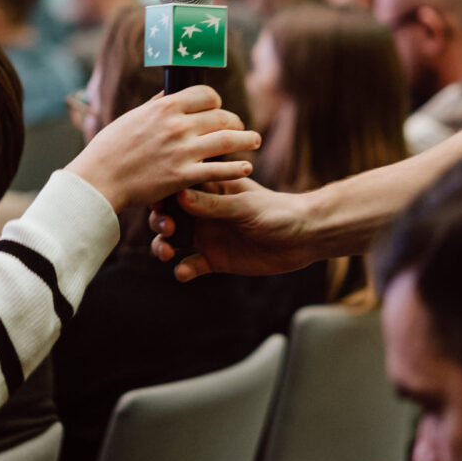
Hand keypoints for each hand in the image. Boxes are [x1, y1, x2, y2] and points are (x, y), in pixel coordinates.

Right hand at [66, 85, 260, 211]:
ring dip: (246, 139)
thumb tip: (167, 94)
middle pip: (222, 115)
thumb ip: (155, 106)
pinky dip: (237, 168)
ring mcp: (182, 151)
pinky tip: (246, 167)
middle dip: (234, 121)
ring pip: (228, 139)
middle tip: (239, 127)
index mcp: (164, 107)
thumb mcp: (131, 118)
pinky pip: (219, 170)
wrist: (99, 179)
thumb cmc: (110, 149)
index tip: (217, 109)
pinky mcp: (183, 176)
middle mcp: (177, 125)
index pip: (206, 95)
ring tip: (254, 140)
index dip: (216, 102)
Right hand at [149, 178, 316, 280]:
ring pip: (173, 242)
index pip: (177, 188)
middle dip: (160, 222)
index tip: (157, 204)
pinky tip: (184, 271)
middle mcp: (204, 212)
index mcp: (210, 189)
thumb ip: (213, 204)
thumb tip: (179, 196)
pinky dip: (183, 270)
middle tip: (166, 229)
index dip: (162, 196)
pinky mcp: (215, 260)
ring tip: (167, 253)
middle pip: (168, 216)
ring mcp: (208, 237)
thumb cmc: (277, 211)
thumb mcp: (244, 206)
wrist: (304, 236)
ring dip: (163, 246)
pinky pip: (191, 265)